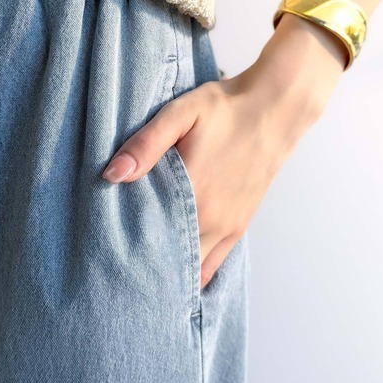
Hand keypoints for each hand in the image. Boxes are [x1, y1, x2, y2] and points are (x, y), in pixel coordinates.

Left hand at [101, 14, 345, 288]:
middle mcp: (211, 219)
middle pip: (169, 258)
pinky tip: (179, 273)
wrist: (275, 109)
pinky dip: (196, 271)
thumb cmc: (226, 110)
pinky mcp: (239, 225)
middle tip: (119, 265)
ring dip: (169, 268)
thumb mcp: (180, 115)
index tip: (107, 251)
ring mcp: (228, 226)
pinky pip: (214, 263)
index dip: (126, 248)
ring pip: (192, 266)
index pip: (149, 237)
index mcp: (192, 194)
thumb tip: (112, 174)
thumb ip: (146, 145)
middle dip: (145, 263)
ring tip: (145, 270)